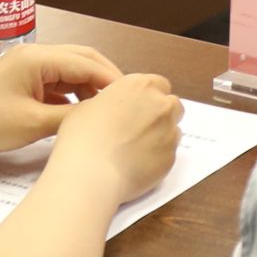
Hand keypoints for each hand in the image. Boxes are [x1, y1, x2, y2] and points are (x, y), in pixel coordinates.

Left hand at [0, 44, 129, 160]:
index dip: (112, 80)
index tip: (132, 97)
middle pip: (82, 60)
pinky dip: (71, 95)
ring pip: (69, 71)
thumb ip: (70, 116)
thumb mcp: (32, 124)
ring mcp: (27, 68)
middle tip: (125, 100)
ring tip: (106, 109)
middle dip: (104, 78)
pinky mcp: (21, 82)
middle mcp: (35, 55)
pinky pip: (55, 83)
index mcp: (38, 58)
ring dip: (88, 87)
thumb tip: (100, 116)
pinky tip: (81, 113)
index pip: (87, 63)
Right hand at [59, 70, 182, 206]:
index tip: (138, 107)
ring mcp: (169, 131)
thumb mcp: (88, 106)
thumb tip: (115, 109)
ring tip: (136, 149)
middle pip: (172, 104)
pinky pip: (169, 153)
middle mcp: (160, 104)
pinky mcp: (171, 157)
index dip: (148, 96)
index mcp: (140, 86)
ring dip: (161, 135)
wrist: (90, 172)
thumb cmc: (82, 137)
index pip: (158, 84)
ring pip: (173, 129)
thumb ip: (111, 101)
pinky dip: (158, 156)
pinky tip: (137, 164)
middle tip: (140, 128)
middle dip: (160, 114)